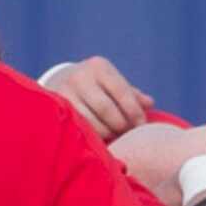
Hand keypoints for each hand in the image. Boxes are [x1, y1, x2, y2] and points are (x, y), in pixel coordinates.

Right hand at [41, 56, 156, 138]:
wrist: (63, 83)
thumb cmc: (98, 87)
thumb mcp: (114, 84)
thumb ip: (131, 95)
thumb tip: (149, 103)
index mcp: (99, 67)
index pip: (121, 91)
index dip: (134, 111)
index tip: (142, 125)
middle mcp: (79, 77)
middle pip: (105, 108)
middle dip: (121, 124)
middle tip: (127, 133)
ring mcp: (64, 93)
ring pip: (90, 122)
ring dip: (107, 133)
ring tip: (115, 136)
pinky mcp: (57, 109)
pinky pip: (78, 128)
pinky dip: (92, 136)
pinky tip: (100, 139)